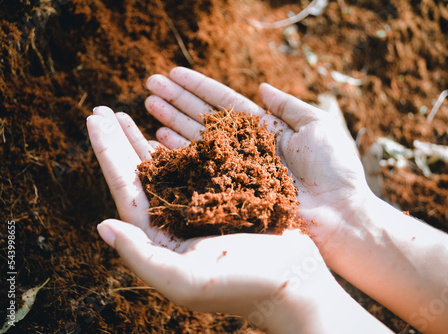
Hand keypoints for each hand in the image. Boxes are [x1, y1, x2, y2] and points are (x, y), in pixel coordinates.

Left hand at [86, 104, 348, 332]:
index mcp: (160, 241)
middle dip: (119, 141)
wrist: (297, 282)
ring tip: (127, 114)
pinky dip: (179, 147)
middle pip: (138, 175)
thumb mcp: (189, 280)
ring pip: (164, 168)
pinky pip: (193, 168)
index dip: (107, 153)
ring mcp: (197, 211)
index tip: (94, 118)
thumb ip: (143, 257)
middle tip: (102, 109)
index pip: (125, 190)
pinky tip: (168, 132)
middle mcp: (174, 223)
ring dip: (143, 140)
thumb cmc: (247, 284)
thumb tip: (102, 226)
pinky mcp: (221, 201)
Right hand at [144, 67, 370, 251]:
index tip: (173, 74)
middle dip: (177, 100)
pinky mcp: (231, 191)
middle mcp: (244, 147)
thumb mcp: (316, 125)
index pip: (224, 102)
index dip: (198, 88)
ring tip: (147, 104)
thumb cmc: (334, 169)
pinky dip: (179, 153)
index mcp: (264, 129)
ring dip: (170, 122)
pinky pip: (199, 169)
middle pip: (204, 118)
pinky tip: (158, 138)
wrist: (339, 214)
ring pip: (196, 140)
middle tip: (149, 85)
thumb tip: (261, 86)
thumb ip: (287, 105)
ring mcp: (235, 169)